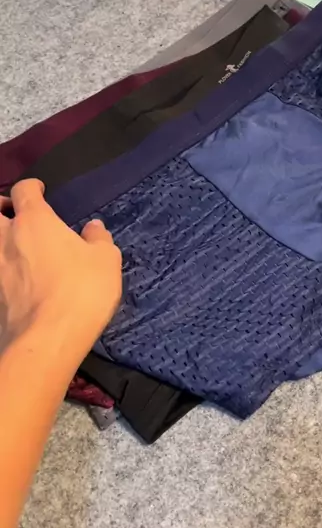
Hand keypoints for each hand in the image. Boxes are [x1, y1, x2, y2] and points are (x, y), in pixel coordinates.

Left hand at [0, 179, 121, 363]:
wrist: (46, 340)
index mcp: (34, 221)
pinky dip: (1, 269)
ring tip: (14, 248)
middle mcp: (5, 238)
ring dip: (0, 240)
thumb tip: (93, 227)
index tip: (40, 191)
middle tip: (12, 214)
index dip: (31, 187)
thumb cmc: (80, 291)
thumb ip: (98, 239)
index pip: (23, 190)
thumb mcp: (105, 261)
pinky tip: (14, 279)